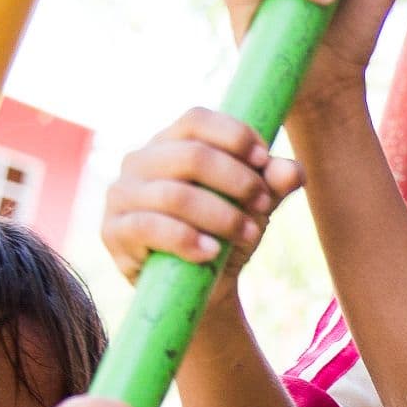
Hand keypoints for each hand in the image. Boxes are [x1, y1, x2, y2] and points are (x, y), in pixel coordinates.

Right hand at [101, 108, 303, 287]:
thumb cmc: (224, 233)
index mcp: (170, 143)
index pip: (197, 120)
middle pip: (192, 156)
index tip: (265, 161)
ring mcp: (122, 194)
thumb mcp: (254, 208)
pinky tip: (212, 252)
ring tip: (249, 234)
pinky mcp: (114, 231)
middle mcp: (139, 161)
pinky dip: (187, 239)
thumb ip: (272, 186)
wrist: (198, 287)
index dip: (234, 135)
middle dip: (237, 181)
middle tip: (265, 205)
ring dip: (222, 216)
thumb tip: (292, 171)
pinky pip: (149, 227)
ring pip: (175, 195)